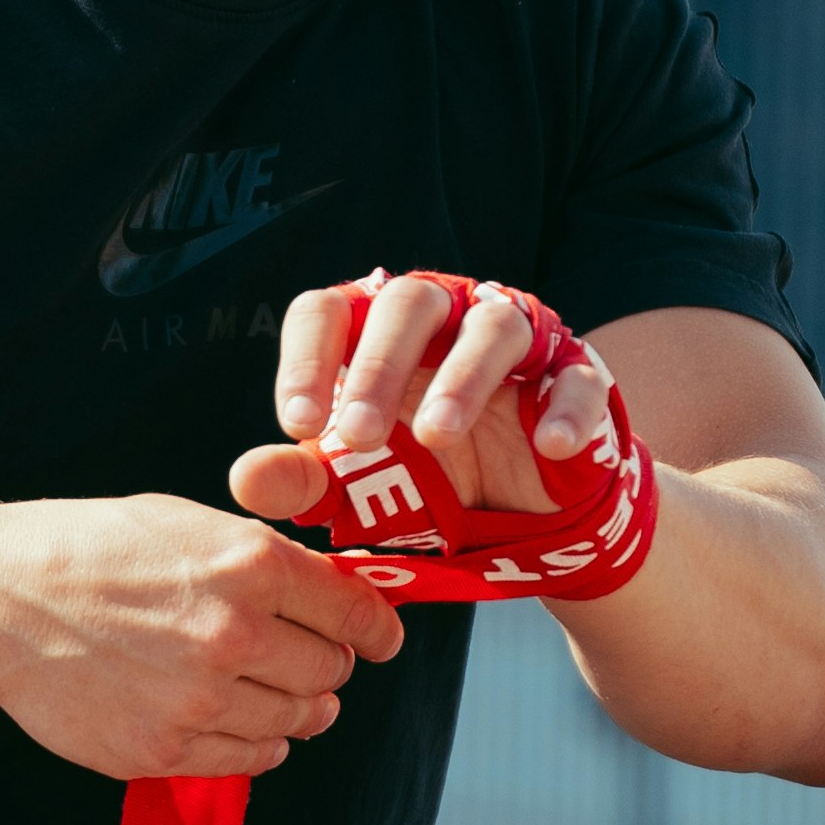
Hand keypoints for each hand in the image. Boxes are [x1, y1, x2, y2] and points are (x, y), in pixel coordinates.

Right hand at [0, 492, 400, 779]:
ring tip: (263, 690)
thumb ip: (262, 559)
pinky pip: (248, 757)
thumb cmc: (90, 551)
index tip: (381, 641)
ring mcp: (200, 698)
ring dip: (293, 708)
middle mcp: (234, 632)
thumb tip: (331, 592)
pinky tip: (228, 717)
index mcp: (248, 564)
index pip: (353, 613)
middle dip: (325, 666)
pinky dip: (252, 742)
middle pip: (329, 672)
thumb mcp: (185, 524)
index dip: (376, 630)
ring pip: (295, 720)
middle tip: (303, 659)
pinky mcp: (166, 748)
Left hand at [232, 269, 617, 532]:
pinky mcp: (579, 375)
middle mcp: (445, 317)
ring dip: (464, 378)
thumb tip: (245, 480)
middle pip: (409, 302)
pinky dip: (564, 409)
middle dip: (381, 368)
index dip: (308, 359)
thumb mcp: (362, 490)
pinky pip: (576, 378)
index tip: (299, 426)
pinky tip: (548, 446)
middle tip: (361, 437)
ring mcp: (518, 340)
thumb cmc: (427, 484)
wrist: (522, 522)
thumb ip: (307, 480)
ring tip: (438, 438)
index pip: (329, 311)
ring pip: (493, 326)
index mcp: (375, 334)